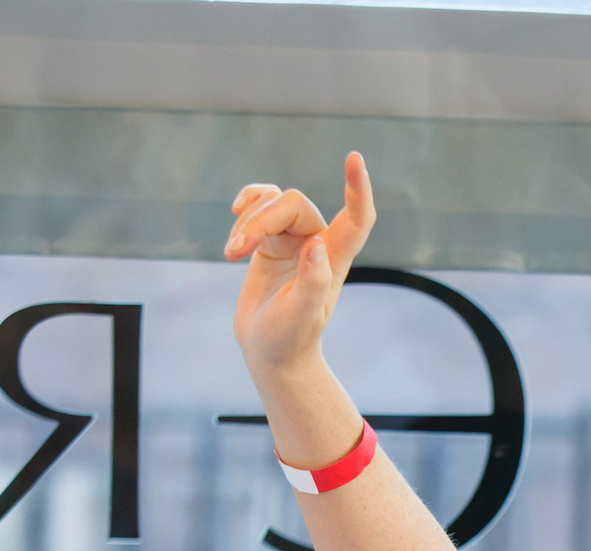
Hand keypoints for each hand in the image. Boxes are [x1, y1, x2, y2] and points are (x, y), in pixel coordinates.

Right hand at [224, 154, 378, 378]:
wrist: (270, 352)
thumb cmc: (289, 340)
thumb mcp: (300, 317)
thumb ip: (312, 282)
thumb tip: (316, 245)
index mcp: (335, 260)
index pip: (358, 218)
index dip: (358, 189)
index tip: (355, 158)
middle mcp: (319, 243)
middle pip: (293, 204)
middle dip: (260, 220)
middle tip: (235, 252)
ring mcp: (295, 239)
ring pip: (272, 202)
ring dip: (247, 221)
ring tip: (231, 253)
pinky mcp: (272, 240)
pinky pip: (261, 205)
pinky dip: (244, 209)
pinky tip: (234, 220)